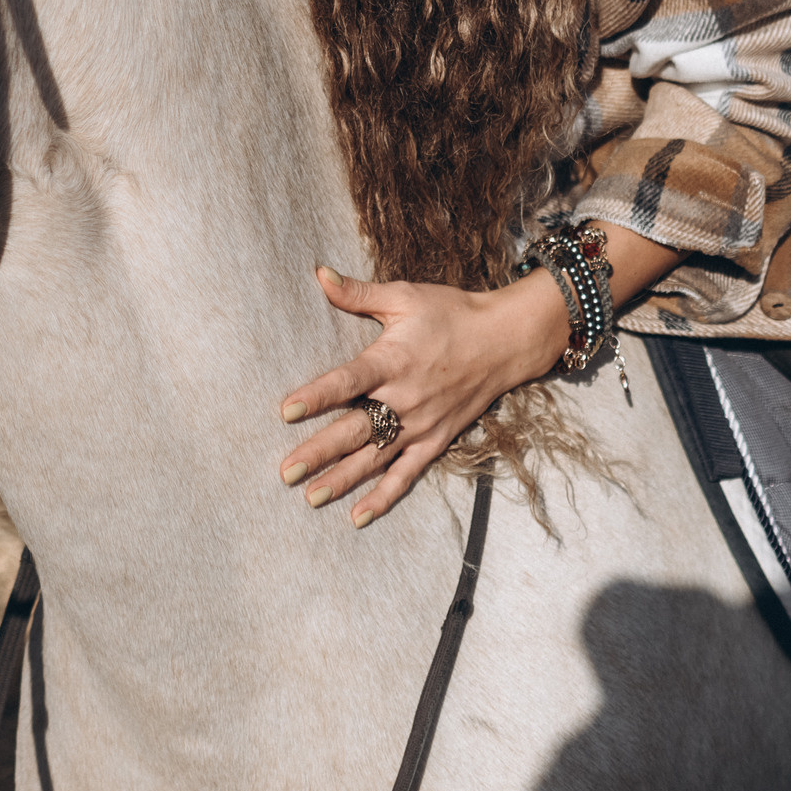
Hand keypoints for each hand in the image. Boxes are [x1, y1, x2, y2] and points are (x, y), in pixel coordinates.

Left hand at [277, 265, 568, 526]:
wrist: (505, 340)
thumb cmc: (450, 314)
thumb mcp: (404, 297)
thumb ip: (358, 293)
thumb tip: (318, 274)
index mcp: (392, 361)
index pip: (347, 382)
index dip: (316, 396)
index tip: (285, 410)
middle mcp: (405, 398)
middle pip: (355, 430)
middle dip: (318, 452)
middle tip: (285, 472)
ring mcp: (421, 425)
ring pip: (375, 458)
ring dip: (342, 479)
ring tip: (310, 497)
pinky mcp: (436, 441)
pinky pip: (407, 474)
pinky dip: (384, 497)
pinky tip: (357, 516)